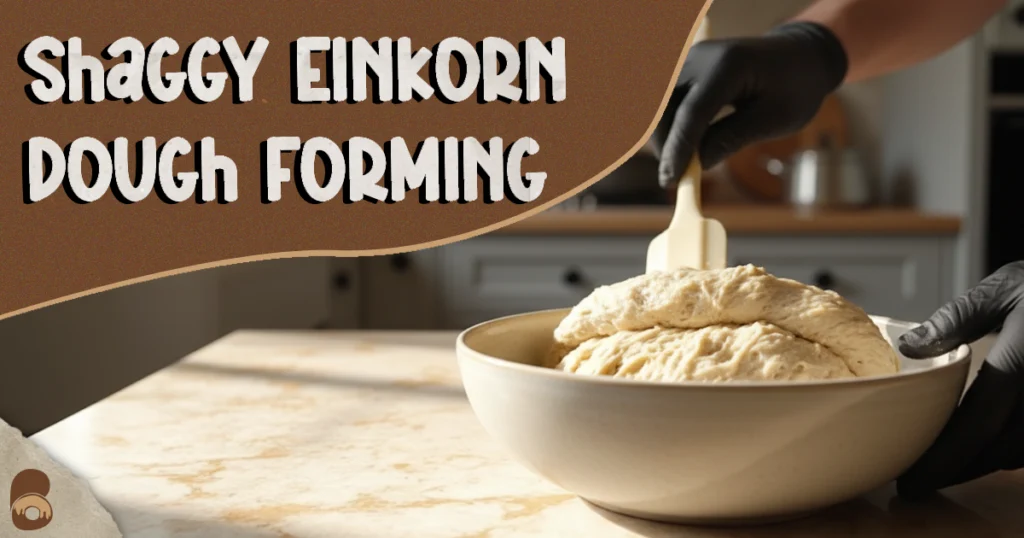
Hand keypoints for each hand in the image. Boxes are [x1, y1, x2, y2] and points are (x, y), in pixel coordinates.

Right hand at [650, 21, 848, 187]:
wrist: (801, 56)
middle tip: (675, 175)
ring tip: (681, 162)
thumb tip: (697, 164)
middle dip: (664, 141)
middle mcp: (702, 57)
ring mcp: (692, 60)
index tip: (671, 179)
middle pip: (664, 105)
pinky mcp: (688, 69)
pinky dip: (670, 125)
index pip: (691, 111)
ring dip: (664, 134)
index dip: (678, 148)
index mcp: (729, 65)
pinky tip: (683, 145)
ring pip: (659, 104)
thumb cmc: (795, 87)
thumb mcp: (774, 119)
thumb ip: (733, 139)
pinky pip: (666, 100)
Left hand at [896, 261, 1023, 497]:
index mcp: (1023, 361)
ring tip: (942, 467)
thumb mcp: (1005, 289)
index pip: (977, 423)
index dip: (942, 458)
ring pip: (1019, 455)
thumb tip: (909, 347)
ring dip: (980, 465)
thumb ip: (957, 319)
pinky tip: (981, 448)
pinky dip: (1008, 453)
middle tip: (918, 479)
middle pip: (998, 451)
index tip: (911, 478)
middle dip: (955, 470)